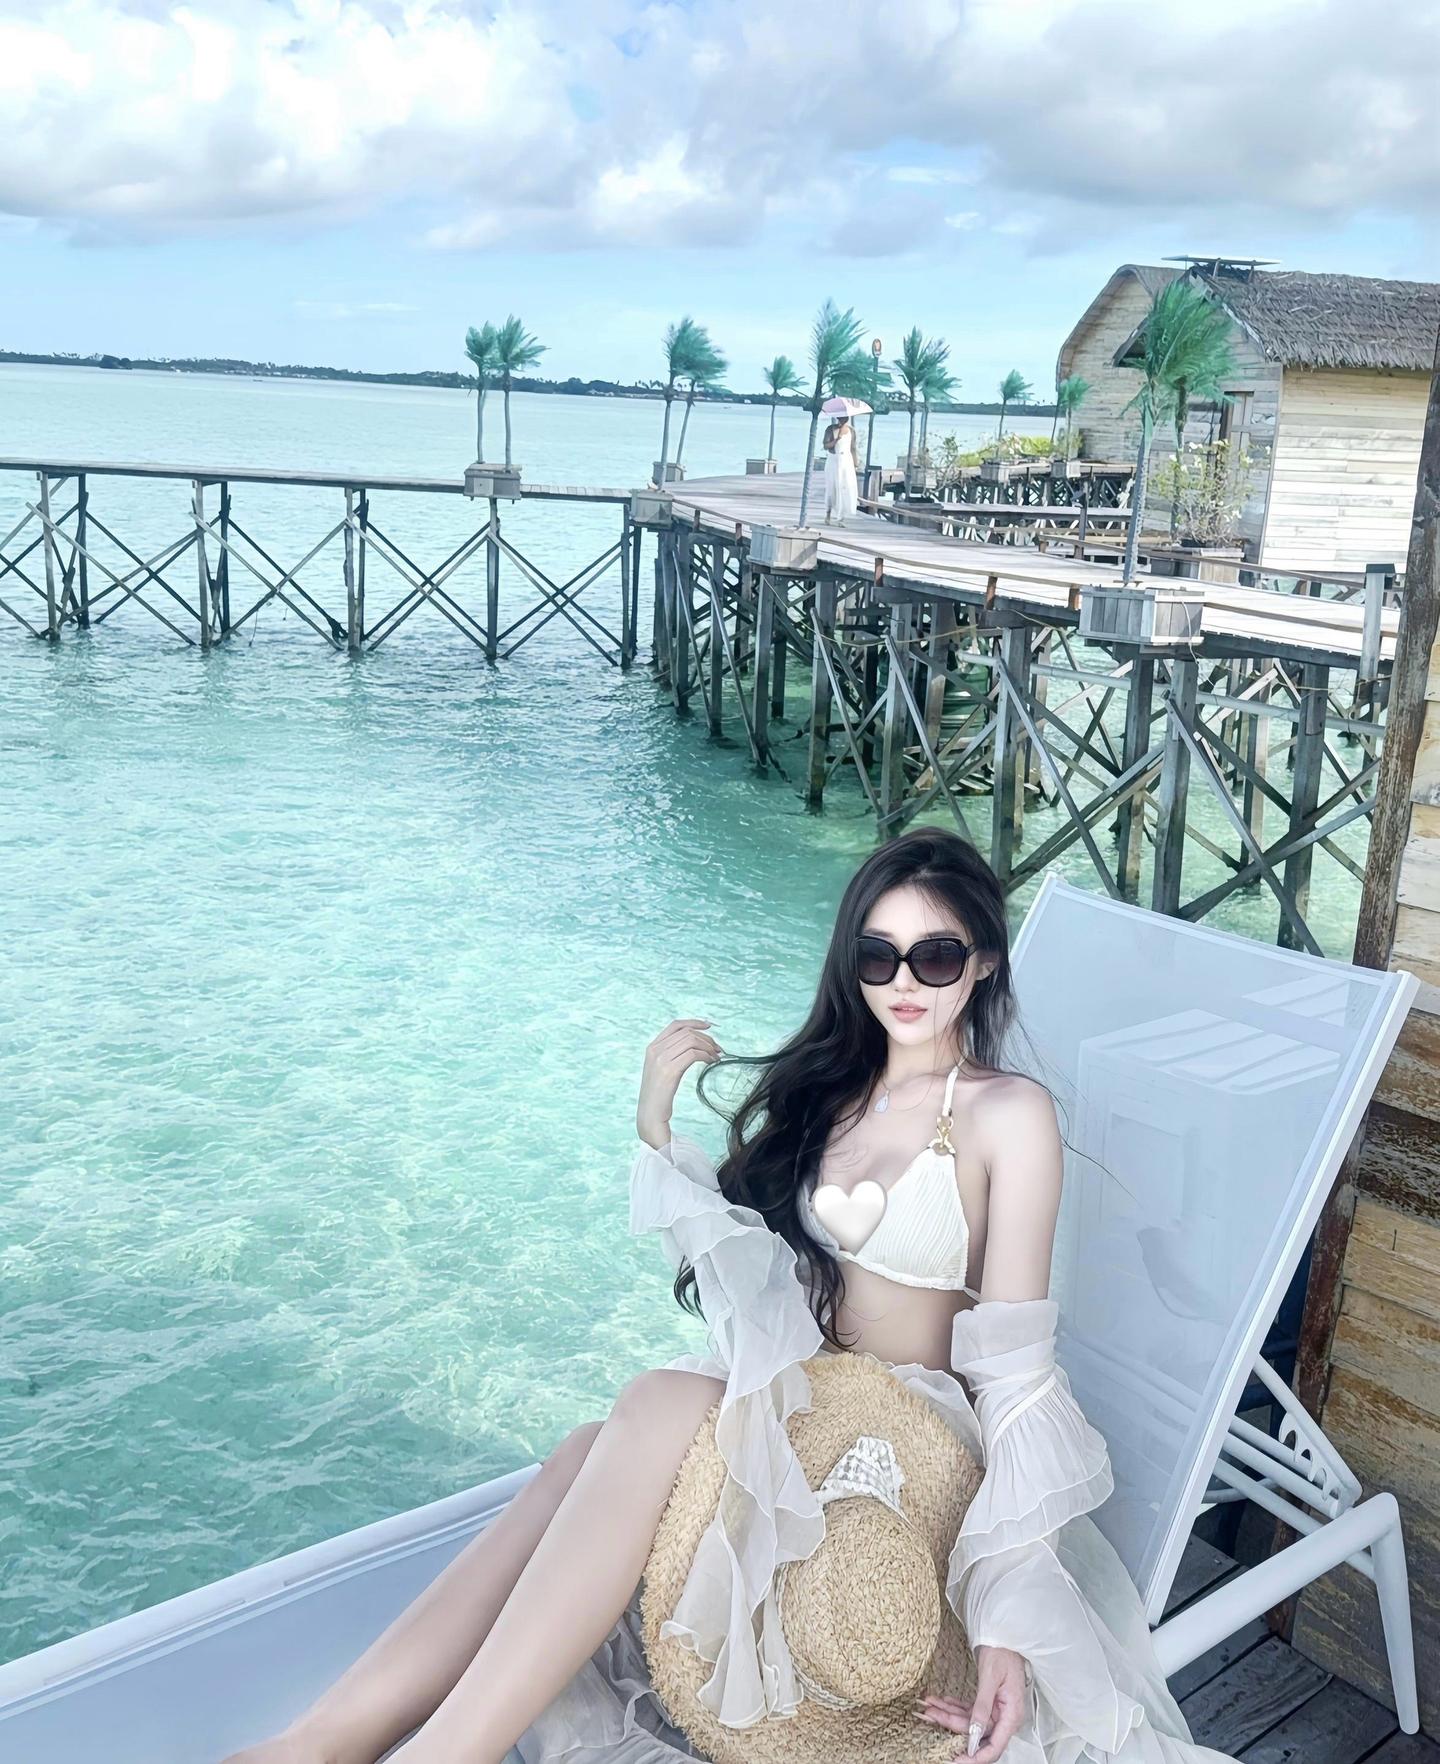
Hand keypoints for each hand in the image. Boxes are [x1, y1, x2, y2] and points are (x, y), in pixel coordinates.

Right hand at [637, 1017, 722, 1147]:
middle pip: (687, 1032)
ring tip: (716, 1057)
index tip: (708, 1026)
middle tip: (718, 1048)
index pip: (675, 1025)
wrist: (650, 1114)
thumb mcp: (662, 1069)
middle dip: (706, 1038)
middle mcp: (655, 1050)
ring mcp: (661, 1060)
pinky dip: (706, 1056)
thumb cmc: (659, 1094)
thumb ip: (672, 1054)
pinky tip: (710, 1063)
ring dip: (708, 1047)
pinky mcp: (670, 1071)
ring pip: (691, 1041)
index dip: (693, 1022)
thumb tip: (696, 1045)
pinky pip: (693, 1054)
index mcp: (652, 1047)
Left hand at [915, 1645, 1027, 1763]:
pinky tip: (940, 1701)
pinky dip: (954, 1706)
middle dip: (951, 1725)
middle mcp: (1005, 1716)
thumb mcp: (990, 1678)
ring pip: (969, 1720)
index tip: (957, 1760)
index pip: (995, 1746)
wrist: (1004, 1635)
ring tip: (928, 1705)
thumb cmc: (1003, 1652)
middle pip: (977, 1732)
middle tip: (930, 1716)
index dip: (976, 1757)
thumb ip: (983, 1706)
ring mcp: (996, 1710)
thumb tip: (975, 1732)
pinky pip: (969, 1709)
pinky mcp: (988, 1701)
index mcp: (1011, 1715)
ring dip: (948, 1713)